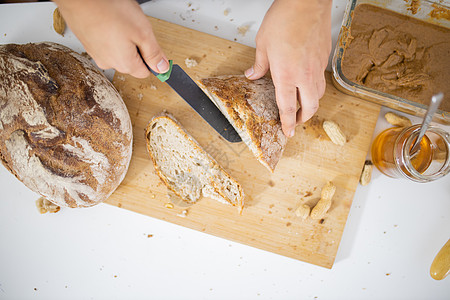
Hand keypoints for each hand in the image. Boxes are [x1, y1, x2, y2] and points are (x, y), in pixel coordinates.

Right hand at [54, 0, 168, 77]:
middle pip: (132, 62)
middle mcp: (109, 63)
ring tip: (119, 22)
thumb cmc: (108, 10)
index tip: (153, 45)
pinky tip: (109, 21)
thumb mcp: (143, 33)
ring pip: (119, 52)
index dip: (152, 59)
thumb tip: (162, 68)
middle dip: (137, 47)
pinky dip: (110, 34)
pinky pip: (106, 43)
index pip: (145, 72)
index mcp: (124, 64)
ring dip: (123, 40)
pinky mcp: (89, 43)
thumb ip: (154, 54)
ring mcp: (96, 54)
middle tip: (134, 28)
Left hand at [245, 0, 331, 136]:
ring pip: (319, 94)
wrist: (307, 2)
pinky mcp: (325, 58)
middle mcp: (305, 75)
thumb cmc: (285, 19)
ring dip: (311, 104)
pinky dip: (315, 87)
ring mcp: (317, 67)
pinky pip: (322, 79)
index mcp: (286, 75)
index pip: (287, 108)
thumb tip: (253, 74)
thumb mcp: (263, 43)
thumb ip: (259, 64)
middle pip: (310, 107)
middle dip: (303, 119)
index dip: (288, 123)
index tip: (288, 133)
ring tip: (302, 105)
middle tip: (296, 122)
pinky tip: (308, 82)